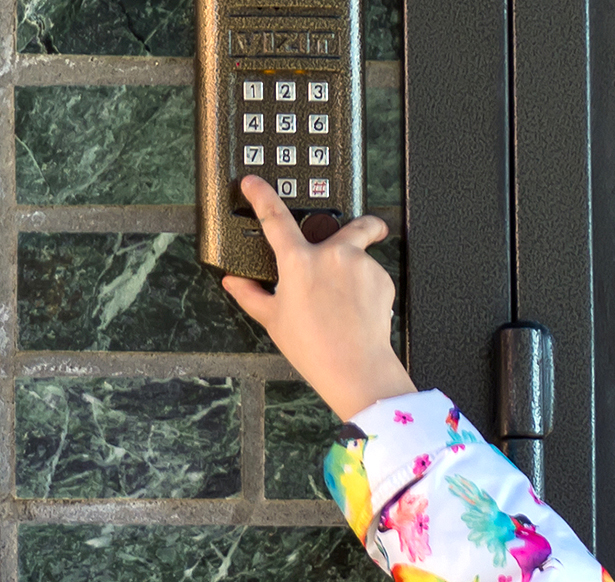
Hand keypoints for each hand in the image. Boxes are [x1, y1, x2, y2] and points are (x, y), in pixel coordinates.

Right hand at [220, 175, 418, 420]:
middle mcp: (332, 255)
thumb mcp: (274, 320)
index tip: (253, 182)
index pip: (274, 218)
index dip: (261, 195)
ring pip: (364, 253)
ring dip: (359, 267)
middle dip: (362, 222)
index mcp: (299, 262)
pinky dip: (368, 288)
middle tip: (365, 230)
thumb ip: (250, 295)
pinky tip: (358, 309)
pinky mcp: (382, 279)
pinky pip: (374, 276)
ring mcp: (360, 265)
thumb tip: (232, 282)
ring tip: (350, 298)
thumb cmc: (314, 348)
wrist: (356, 368)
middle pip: (351, 223)